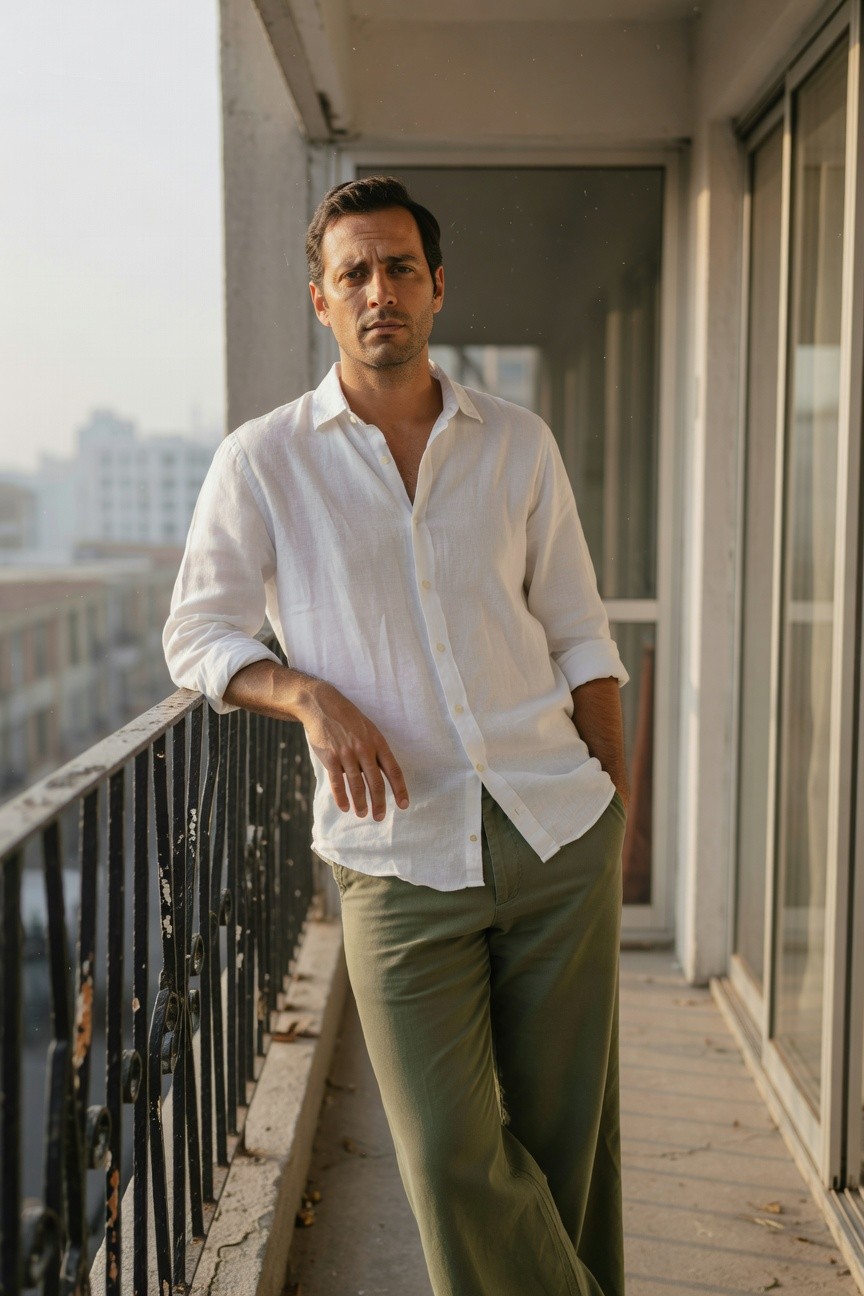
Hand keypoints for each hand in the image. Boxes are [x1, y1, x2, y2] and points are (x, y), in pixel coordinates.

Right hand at [298, 680, 408, 820]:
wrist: (323, 706)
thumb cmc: (349, 720)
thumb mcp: (369, 730)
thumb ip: (375, 752)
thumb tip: (380, 775)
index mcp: (378, 743)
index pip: (394, 770)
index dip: (400, 789)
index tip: (404, 805)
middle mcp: (364, 749)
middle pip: (376, 782)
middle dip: (379, 803)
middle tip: (379, 817)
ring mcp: (346, 754)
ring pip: (357, 785)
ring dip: (361, 803)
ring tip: (363, 814)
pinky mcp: (330, 757)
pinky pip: (337, 782)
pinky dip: (342, 797)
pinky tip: (345, 807)